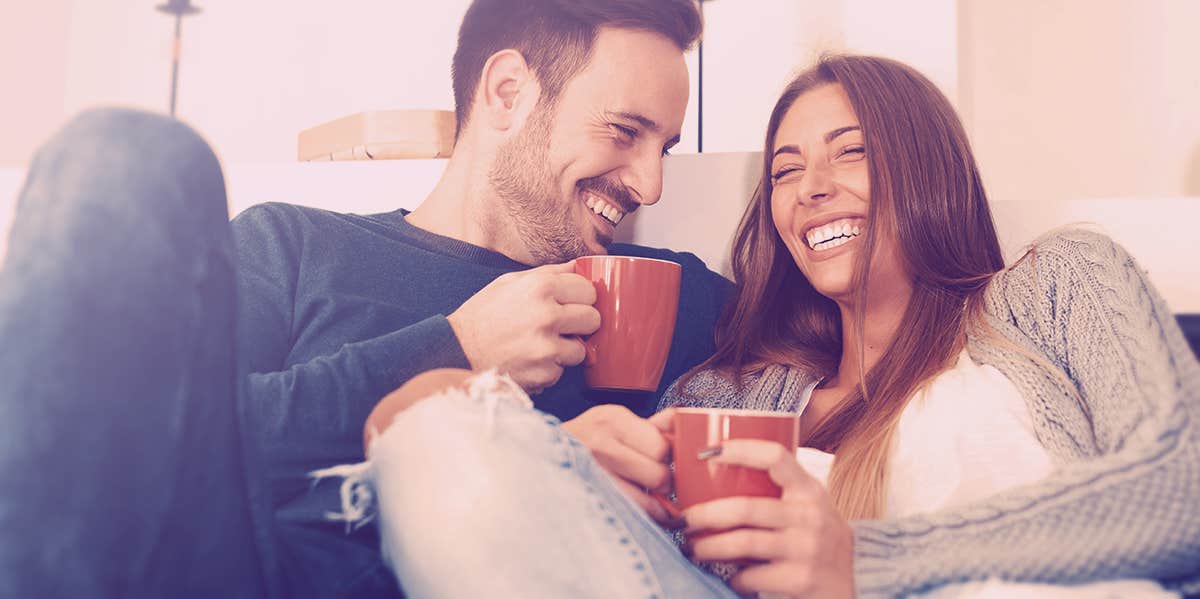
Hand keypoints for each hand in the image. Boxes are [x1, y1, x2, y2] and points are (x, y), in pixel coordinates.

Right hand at [447, 261, 599, 393]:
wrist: (455, 351)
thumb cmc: (482, 316)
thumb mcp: (509, 283)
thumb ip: (547, 273)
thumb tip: (577, 266)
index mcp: (540, 287)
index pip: (589, 290)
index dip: (581, 298)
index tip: (571, 304)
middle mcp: (546, 315)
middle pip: (593, 319)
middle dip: (580, 324)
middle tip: (561, 326)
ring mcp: (546, 347)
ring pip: (581, 350)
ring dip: (565, 350)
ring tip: (540, 345)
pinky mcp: (543, 374)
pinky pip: (560, 371)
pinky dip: (548, 369)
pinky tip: (528, 361)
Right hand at [564, 406, 680, 525]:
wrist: (539, 455)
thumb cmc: (583, 440)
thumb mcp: (613, 421)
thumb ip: (651, 426)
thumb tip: (683, 423)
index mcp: (612, 419)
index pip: (663, 446)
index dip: (668, 458)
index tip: (663, 462)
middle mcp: (600, 444)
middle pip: (659, 474)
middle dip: (663, 482)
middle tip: (654, 481)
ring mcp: (592, 474)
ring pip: (648, 502)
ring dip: (654, 503)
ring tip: (646, 496)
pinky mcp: (588, 499)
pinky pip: (632, 516)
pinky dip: (642, 518)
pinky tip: (637, 509)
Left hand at [682, 439, 854, 598]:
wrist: (857, 583)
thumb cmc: (820, 539)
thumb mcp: (809, 507)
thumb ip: (779, 491)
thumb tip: (716, 475)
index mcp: (810, 490)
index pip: (775, 457)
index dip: (740, 450)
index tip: (706, 452)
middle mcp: (810, 516)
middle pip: (744, 507)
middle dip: (703, 514)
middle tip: (682, 519)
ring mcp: (806, 549)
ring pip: (741, 543)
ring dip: (707, 547)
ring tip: (691, 547)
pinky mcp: (800, 580)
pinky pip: (750, 576)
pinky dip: (732, 577)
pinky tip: (726, 575)